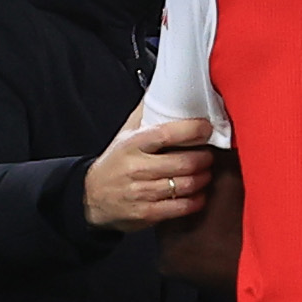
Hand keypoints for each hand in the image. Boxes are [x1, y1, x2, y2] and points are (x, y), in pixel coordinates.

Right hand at [85, 111, 217, 231]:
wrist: (92, 197)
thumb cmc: (116, 162)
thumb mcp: (125, 134)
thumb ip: (145, 114)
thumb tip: (163, 88)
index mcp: (132, 144)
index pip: (166, 134)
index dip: (192, 130)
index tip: (207, 128)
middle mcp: (137, 168)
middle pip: (184, 163)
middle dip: (204, 158)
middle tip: (209, 155)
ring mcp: (142, 192)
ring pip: (187, 185)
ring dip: (204, 178)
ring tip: (206, 173)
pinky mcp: (148, 213)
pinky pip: (182, 207)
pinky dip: (197, 200)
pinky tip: (199, 193)